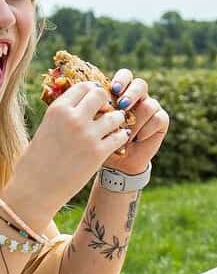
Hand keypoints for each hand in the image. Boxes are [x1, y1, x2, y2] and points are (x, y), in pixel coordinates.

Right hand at [3, 81, 129, 227]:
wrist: (38, 187)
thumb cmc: (40, 158)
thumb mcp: (48, 127)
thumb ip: (65, 114)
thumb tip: (84, 103)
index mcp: (58, 109)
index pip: (84, 87)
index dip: (93, 92)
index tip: (96, 100)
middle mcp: (73, 118)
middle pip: (101, 95)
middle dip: (107, 103)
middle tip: (106, 112)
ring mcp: (88, 135)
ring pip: (116, 116)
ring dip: (117, 120)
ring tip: (113, 127)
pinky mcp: (99, 152)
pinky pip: (120, 136)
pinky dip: (121, 137)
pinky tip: (117, 140)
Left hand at [102, 69, 168, 173]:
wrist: (119, 162)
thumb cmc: (103, 140)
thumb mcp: (95, 122)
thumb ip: (95, 108)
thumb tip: (88, 96)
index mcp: (122, 93)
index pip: (126, 76)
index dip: (121, 79)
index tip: (113, 89)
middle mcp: (139, 98)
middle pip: (141, 84)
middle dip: (132, 94)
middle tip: (122, 106)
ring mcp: (152, 108)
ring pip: (149, 104)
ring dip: (136, 120)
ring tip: (126, 132)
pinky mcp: (161, 121)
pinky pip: (158, 118)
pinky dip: (147, 129)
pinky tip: (137, 138)